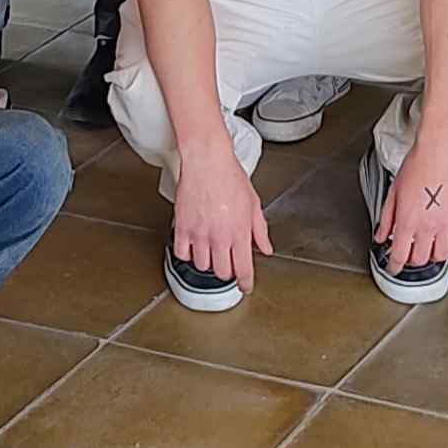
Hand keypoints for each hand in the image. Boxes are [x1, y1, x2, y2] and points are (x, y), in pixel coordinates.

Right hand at [169, 145, 270, 293]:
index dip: (245, 283)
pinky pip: (182, 253)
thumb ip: (260, 230)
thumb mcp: (253, 204)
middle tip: (227, 263)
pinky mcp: (182, 227)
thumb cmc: (230, 177)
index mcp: (240, 232)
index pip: (243, 269)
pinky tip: (194, 245)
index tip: (245, 287)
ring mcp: (200, 233)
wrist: (207, 160)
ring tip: (211, 250)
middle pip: (222, 272)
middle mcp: (220, 236)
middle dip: (227, 272)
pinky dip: (188, 253)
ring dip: (207, 262)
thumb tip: (265, 248)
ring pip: (202, 266)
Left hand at [375, 136, 447, 270]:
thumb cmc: (418, 164)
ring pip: (441, 255)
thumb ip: (386, 217)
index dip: (394, 266)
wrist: (441, 149)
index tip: (393, 268)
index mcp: (407, 221)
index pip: (399, 255)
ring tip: (429, 248)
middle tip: (410, 253)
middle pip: (420, 259)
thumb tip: (381, 234)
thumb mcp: (394, 191)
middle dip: (412, 260)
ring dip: (433, 256)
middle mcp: (428, 226)